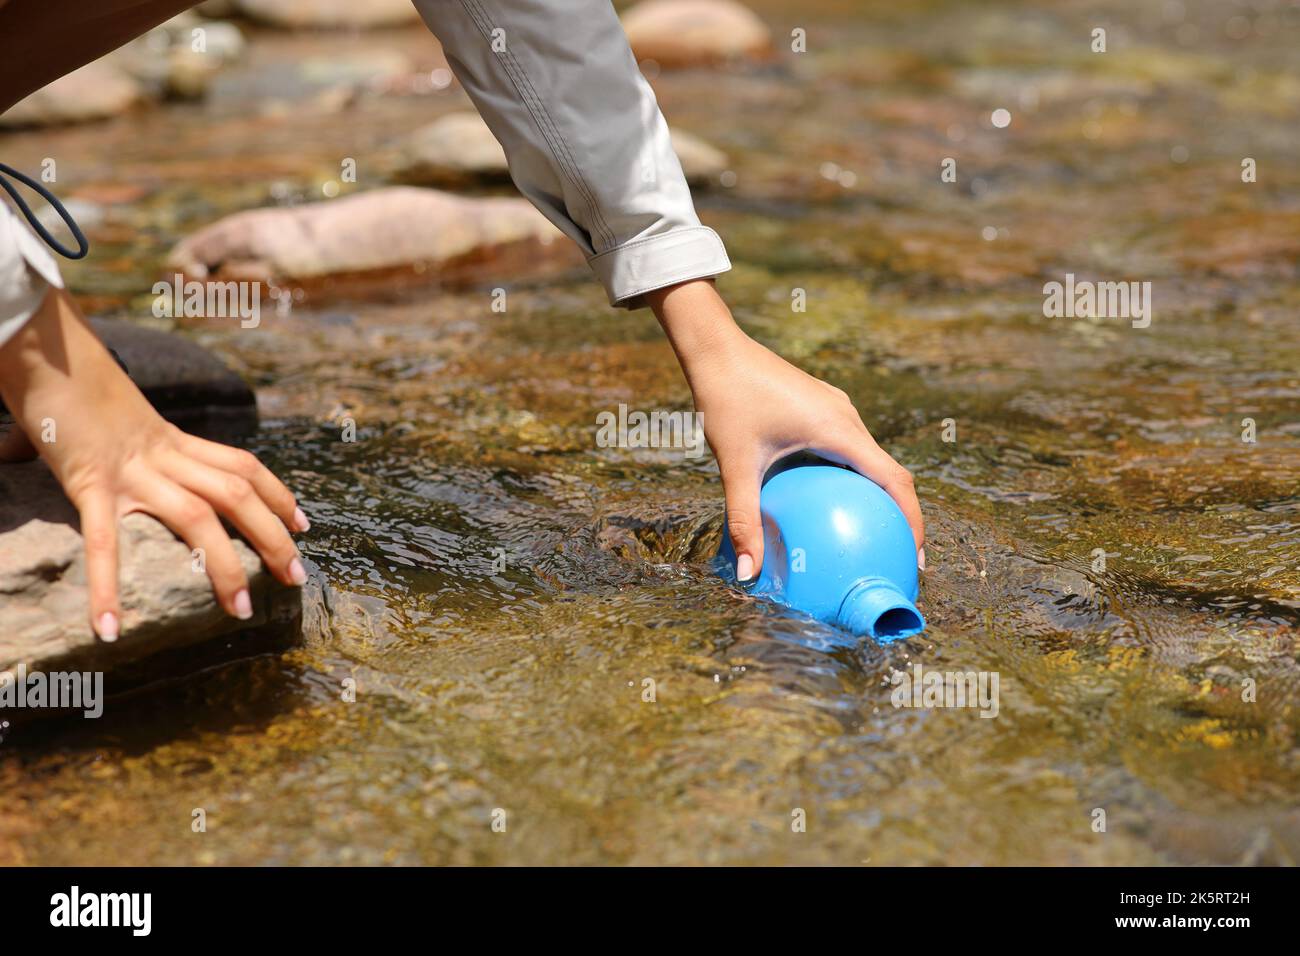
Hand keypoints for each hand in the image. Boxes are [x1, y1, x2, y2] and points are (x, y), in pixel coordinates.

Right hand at [0, 287, 308, 640]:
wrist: (45, 353)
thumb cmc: (71, 385)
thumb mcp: (116, 417)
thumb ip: (121, 444)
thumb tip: (67, 458)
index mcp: (174, 439)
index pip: (244, 467)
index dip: (279, 494)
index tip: (303, 523)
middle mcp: (165, 454)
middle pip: (237, 495)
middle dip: (273, 537)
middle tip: (297, 578)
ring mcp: (132, 470)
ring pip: (197, 519)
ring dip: (225, 566)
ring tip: (242, 609)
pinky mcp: (91, 483)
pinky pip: (105, 542)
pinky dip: (106, 587)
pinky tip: (109, 629)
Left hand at [648, 279, 923, 581]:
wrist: (716, 348)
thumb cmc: (726, 399)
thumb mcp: (735, 465)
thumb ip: (744, 520)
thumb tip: (750, 573)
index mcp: (839, 429)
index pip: (894, 480)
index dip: (912, 520)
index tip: (914, 557)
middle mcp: (846, 417)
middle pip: (889, 472)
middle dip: (898, 515)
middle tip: (894, 557)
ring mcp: (835, 408)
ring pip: (868, 459)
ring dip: (875, 495)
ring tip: (866, 535)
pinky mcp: (821, 406)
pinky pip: (847, 447)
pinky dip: (850, 477)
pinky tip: (826, 502)